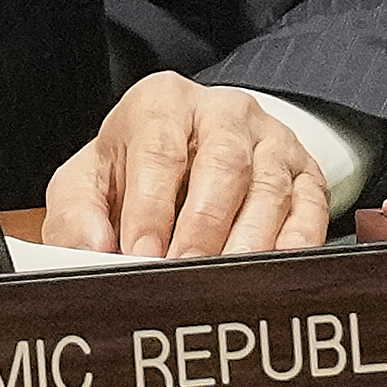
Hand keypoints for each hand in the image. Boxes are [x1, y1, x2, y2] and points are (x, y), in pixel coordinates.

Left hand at [42, 72, 329, 257]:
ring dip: (248, 240)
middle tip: (185, 271)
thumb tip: (91, 248)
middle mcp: (222, 112)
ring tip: (225, 282)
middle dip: (203, 225)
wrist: (191, 148)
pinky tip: (272, 270)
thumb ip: (76, 214)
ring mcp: (270, 140)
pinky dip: (296, 242)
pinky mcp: (305, 171)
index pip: (159, 149)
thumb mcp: (90, 181)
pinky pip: (310, 206)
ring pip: (269, 188)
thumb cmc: (134, 171)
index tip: (141, 252)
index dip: (151, 205)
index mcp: (162, 104)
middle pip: (223, 164)